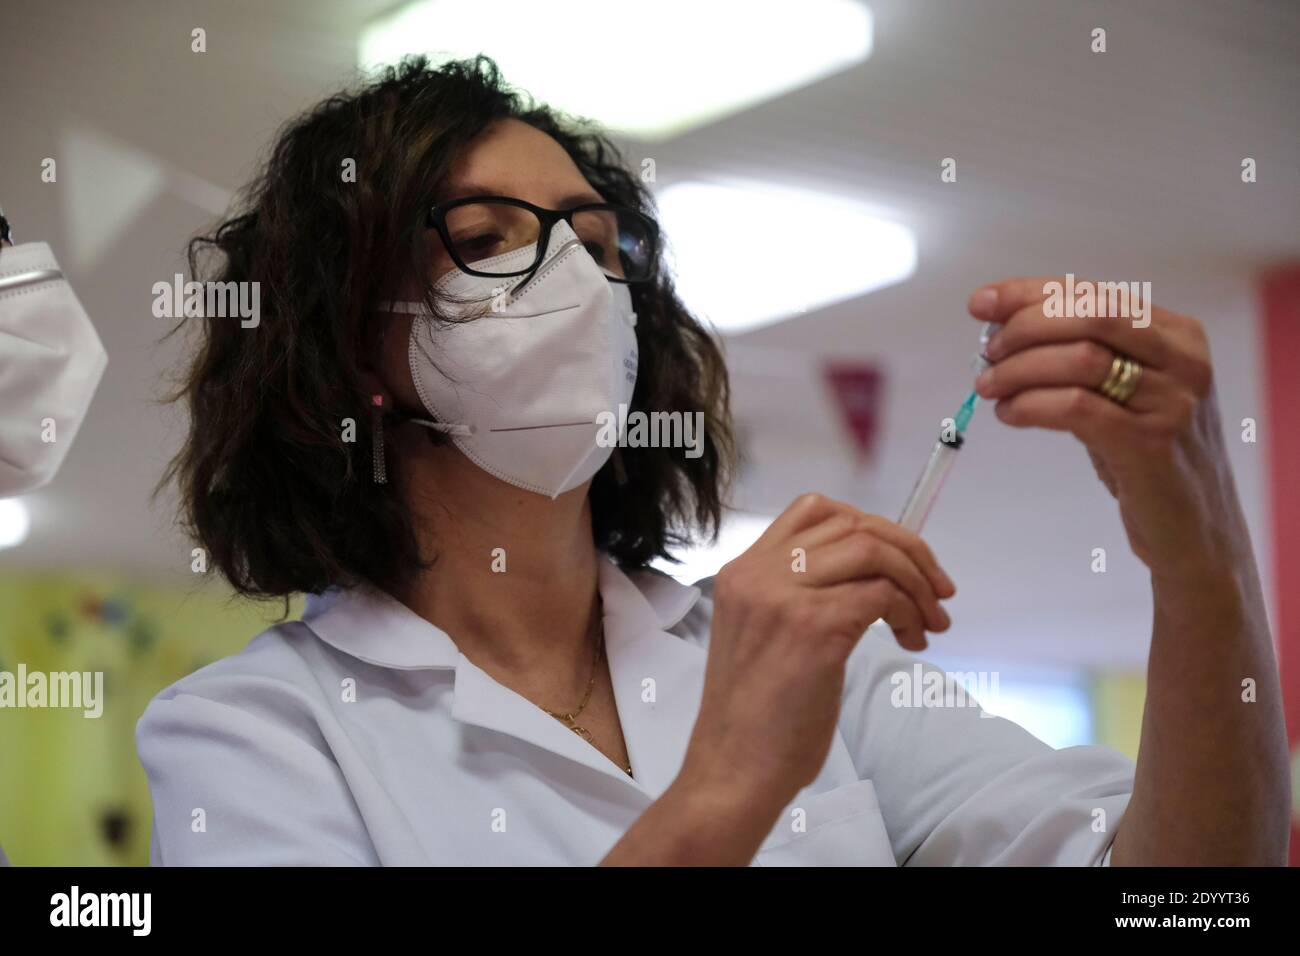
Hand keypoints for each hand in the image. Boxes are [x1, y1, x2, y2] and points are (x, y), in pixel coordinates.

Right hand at [681, 493, 954, 807]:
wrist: (731, 770)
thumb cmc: (753, 720)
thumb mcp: (762, 638)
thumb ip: (795, 598)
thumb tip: (868, 581)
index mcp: (741, 572)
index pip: (813, 511)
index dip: (869, 526)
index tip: (901, 560)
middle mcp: (757, 573)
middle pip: (852, 524)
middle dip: (908, 550)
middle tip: (937, 590)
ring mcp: (783, 597)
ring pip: (872, 550)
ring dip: (916, 580)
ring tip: (930, 620)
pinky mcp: (813, 627)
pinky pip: (882, 594)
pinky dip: (909, 611)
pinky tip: (912, 640)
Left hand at [969, 276, 1243, 576]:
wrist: (1191, 528)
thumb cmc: (1145, 453)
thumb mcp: (1125, 392)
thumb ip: (1082, 356)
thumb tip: (1002, 331)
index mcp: (1177, 334)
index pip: (1093, 294)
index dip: (1029, 294)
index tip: (981, 303)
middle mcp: (1183, 360)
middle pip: (1088, 316)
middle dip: (1025, 328)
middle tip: (988, 354)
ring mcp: (1173, 401)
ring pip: (1079, 359)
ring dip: (1019, 369)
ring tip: (989, 387)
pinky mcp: (1151, 444)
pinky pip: (1076, 408)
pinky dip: (1031, 405)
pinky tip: (1009, 414)